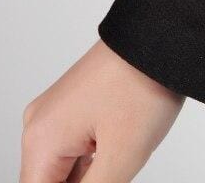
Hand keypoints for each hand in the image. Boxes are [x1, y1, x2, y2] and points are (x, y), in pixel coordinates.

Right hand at [20, 40, 184, 182]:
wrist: (163, 37)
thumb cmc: (144, 85)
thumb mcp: (123, 156)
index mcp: (42, 138)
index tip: (105, 179)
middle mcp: (42, 123)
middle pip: (51, 180)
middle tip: (118, 169)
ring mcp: (60, 110)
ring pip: (67, 165)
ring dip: (92, 175)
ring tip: (126, 146)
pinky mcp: (79, 103)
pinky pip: (79, 145)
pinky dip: (97, 159)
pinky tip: (123, 150)